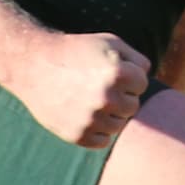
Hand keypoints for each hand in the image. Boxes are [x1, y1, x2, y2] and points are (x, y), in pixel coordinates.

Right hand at [12, 30, 151, 149]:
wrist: (34, 66)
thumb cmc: (76, 52)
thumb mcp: (111, 43)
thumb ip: (137, 59)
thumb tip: (150, 79)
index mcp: (118, 73)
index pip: (142, 84)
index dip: (128, 76)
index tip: (108, 72)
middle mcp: (106, 98)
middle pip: (133, 106)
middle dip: (120, 96)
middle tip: (98, 87)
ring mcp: (91, 119)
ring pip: (119, 125)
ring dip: (110, 114)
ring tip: (90, 100)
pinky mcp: (77, 135)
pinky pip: (102, 141)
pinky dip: (96, 131)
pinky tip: (84, 115)